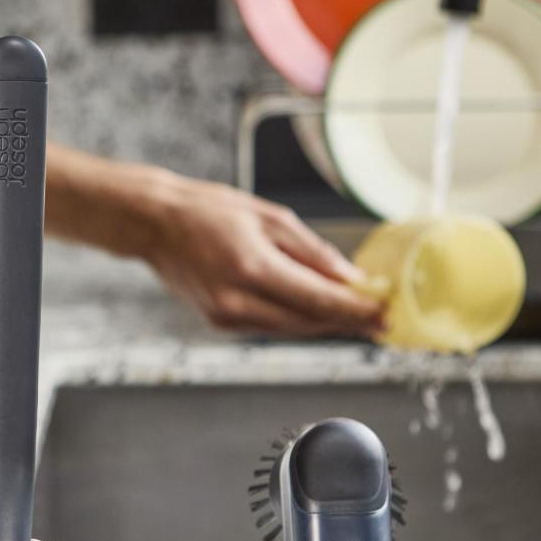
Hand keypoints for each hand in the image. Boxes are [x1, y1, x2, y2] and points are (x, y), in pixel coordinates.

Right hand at [138, 173, 384, 337]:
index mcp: (252, 268)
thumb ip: (313, 252)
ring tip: (359, 318)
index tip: (385, 316)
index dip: (356, 312)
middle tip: (381, 320)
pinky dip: (297, 320)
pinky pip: (271, 326)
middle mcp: (238, 301)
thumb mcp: (269, 217)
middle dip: (347, 322)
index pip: (318, 300)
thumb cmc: (210, 211)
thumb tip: (351, 279)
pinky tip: (318, 313)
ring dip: (326, 324)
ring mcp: (227, 318)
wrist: (155, 225)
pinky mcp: (221, 324)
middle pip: (308, 322)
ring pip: (292, 329)